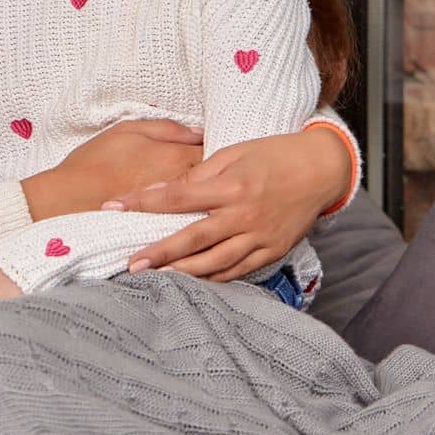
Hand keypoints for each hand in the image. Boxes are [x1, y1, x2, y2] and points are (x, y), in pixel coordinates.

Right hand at [22, 119, 202, 219]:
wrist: (68, 199)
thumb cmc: (94, 162)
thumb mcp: (126, 130)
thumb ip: (165, 128)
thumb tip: (197, 131)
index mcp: (177, 157)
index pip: (214, 153)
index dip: (217, 154)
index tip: (217, 154)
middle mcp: (184, 186)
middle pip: (218, 184)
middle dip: (221, 182)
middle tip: (220, 181)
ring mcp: (178, 212)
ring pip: (210, 211)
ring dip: (214, 208)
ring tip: (214, 206)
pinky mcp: (166, 232)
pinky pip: (194, 230)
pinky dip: (199, 228)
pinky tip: (197, 227)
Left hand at [107, 127, 351, 281]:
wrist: (321, 170)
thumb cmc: (271, 155)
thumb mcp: (232, 153)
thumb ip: (198, 173)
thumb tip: (163, 189)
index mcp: (231, 186)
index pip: (176, 196)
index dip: (142, 202)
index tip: (113, 206)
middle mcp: (244, 215)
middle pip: (193, 238)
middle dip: (159, 253)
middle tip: (130, 263)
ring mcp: (260, 237)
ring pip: (215, 262)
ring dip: (183, 272)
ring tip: (155, 278)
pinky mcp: (273, 251)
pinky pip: (239, 270)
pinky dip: (214, 278)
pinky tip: (192, 281)